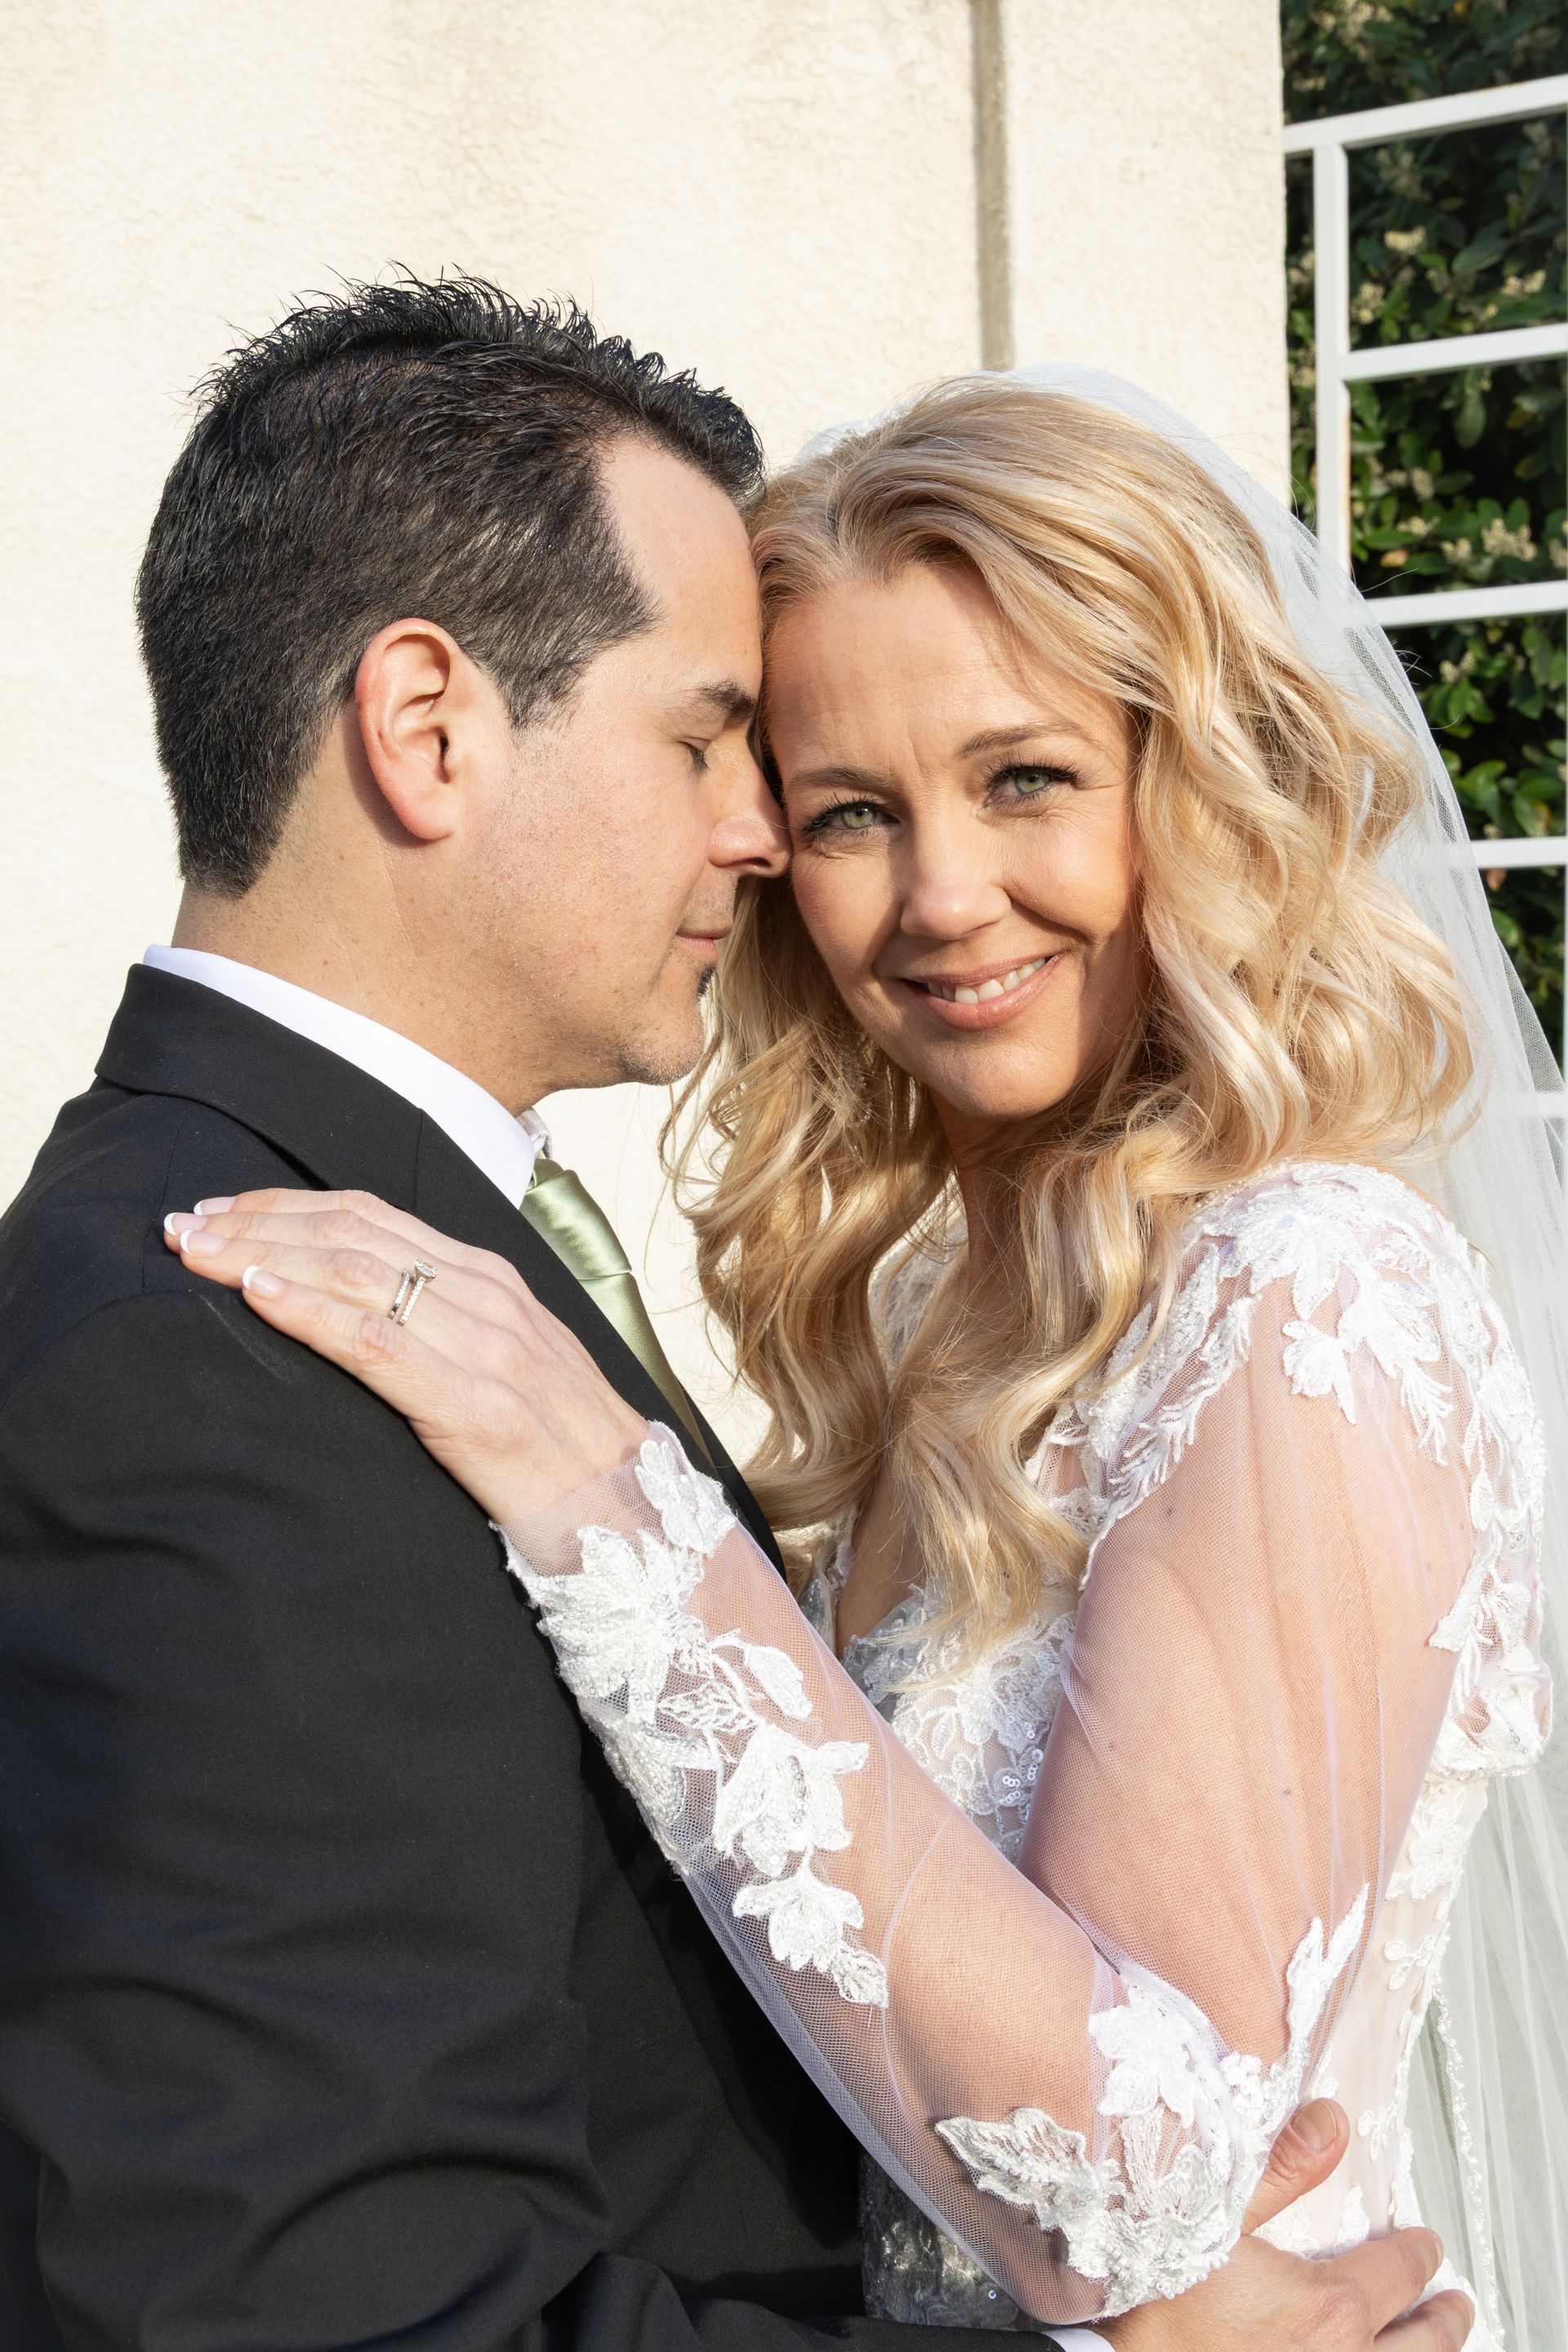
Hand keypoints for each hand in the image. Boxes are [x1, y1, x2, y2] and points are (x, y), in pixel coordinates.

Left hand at [163, 1188, 649, 1521]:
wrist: (634, 1511)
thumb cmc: (559, 1448)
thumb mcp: (503, 1362)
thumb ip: (445, 1325)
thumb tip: (364, 1306)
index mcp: (490, 1278)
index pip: (372, 1216)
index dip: (287, 1206)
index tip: (221, 1211)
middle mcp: (486, 1295)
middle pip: (352, 1232)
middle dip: (258, 1222)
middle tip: (181, 1224)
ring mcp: (484, 1344)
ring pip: (356, 1272)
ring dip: (262, 1254)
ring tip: (196, 1252)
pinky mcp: (473, 1403)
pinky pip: (376, 1342)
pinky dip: (309, 1311)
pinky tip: (257, 1296)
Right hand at [1100, 2100, 1470, 2350]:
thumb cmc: (1157, 2298)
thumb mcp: (1214, 2215)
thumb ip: (1281, 2168)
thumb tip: (1332, 2121)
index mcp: (1328, 2309)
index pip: (1396, 2274)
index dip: (1416, 2254)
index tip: (1425, 2244)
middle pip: (1419, 2344)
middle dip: (1442, 2320)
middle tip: (1456, 2304)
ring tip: (1436, 2343)